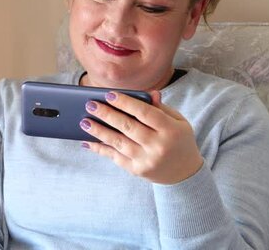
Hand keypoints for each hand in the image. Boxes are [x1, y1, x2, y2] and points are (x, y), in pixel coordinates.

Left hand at [79, 91, 202, 183]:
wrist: (184, 174)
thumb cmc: (178, 140)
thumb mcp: (178, 122)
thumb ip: (161, 108)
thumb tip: (149, 93)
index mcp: (170, 130)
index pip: (145, 113)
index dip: (126, 103)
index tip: (109, 94)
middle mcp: (158, 146)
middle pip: (128, 127)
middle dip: (107, 115)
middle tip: (90, 105)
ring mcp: (146, 160)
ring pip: (118, 143)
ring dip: (99, 132)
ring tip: (84, 121)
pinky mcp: (137, 170)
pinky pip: (114, 157)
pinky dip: (100, 149)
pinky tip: (87, 141)